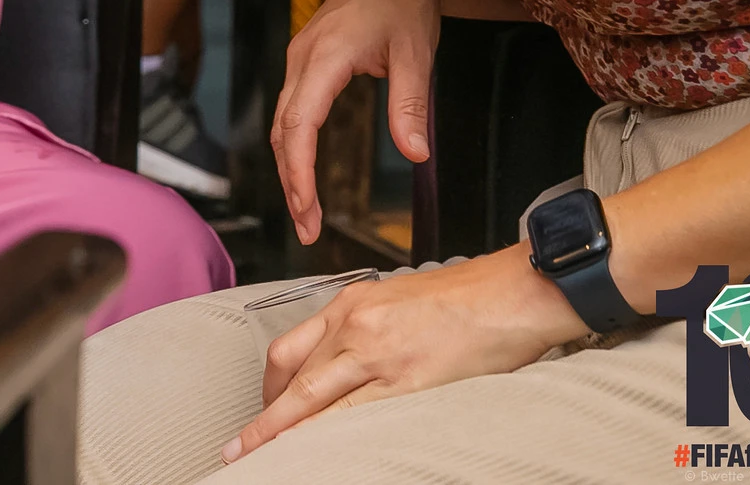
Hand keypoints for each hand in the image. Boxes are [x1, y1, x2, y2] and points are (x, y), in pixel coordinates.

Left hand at [225, 248, 583, 461]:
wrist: (508, 293)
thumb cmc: (460, 298)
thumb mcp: (392, 300)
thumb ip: (360, 329)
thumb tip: (336, 366)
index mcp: (348, 306)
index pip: (288, 349)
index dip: (268, 386)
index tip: (260, 409)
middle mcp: (355, 327)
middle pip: (293, 378)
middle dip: (264, 418)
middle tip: (241, 447)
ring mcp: (379, 355)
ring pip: (314, 400)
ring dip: (283, 432)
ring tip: (262, 456)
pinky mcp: (410, 382)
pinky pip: (357, 416)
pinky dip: (330, 435)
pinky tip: (315, 451)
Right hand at [272, 0, 446, 243]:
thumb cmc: (405, 3)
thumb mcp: (417, 54)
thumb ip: (411, 106)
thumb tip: (414, 155)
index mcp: (325, 56)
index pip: (300, 124)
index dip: (299, 171)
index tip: (308, 209)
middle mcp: (302, 58)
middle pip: (283, 131)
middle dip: (291, 183)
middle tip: (308, 230)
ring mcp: (299, 60)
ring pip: (283, 124)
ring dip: (290, 169)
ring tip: (307, 213)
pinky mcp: (306, 64)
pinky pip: (291, 112)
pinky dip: (294, 148)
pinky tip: (305, 174)